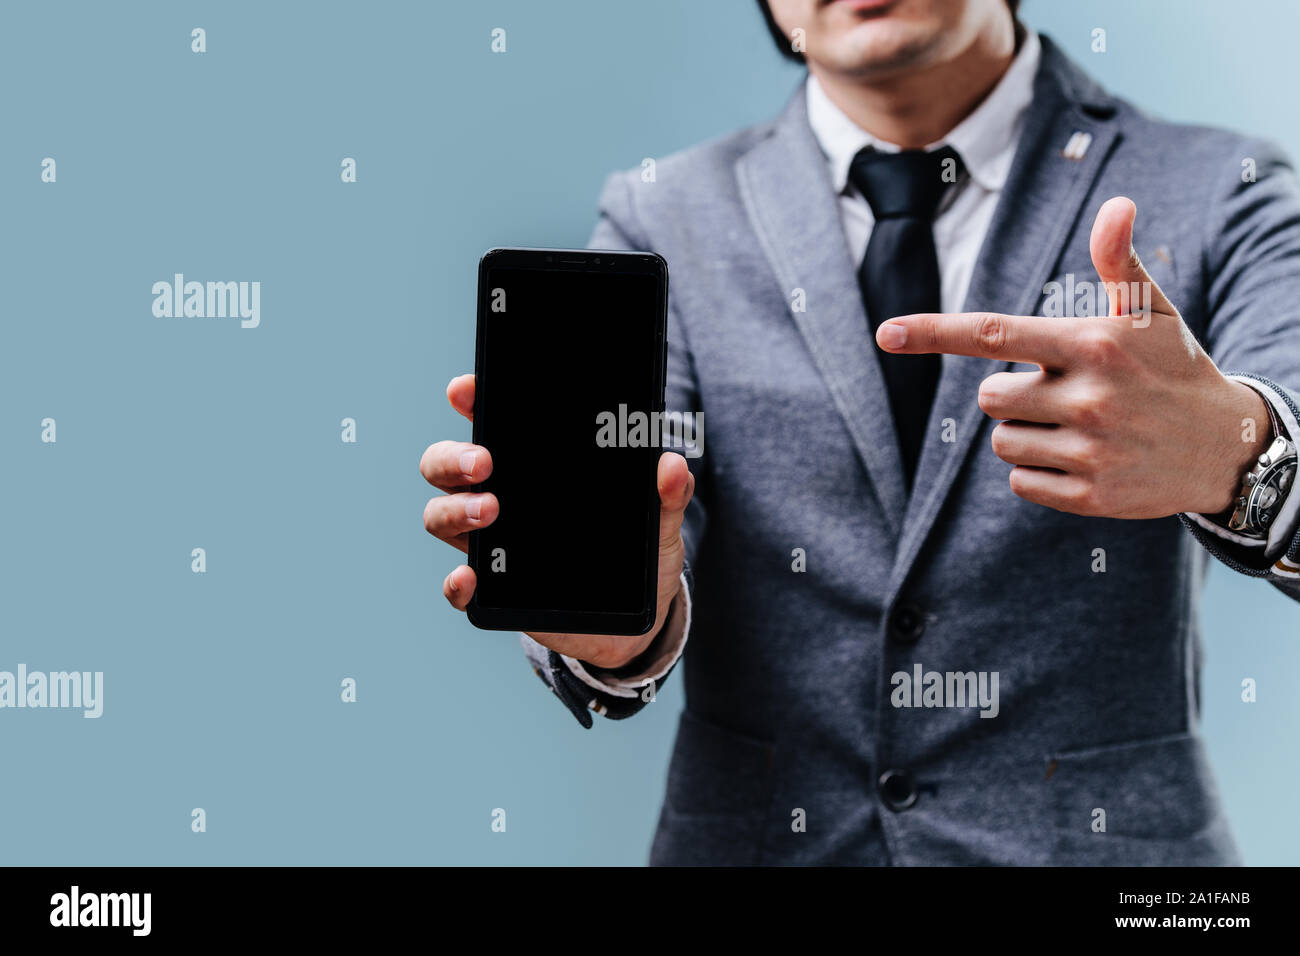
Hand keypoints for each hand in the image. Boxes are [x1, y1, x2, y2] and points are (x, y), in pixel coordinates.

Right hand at [420, 373, 693, 668]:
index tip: (466, 390)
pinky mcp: (493, 591)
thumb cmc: (636, 556)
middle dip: (453, 457)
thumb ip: (667, 494)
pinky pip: (458, 586)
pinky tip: (468, 577)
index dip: (470, 399)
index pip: (490, 420)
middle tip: (485, 461)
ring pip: (441, 516)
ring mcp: (491, 544)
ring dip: (454, 509)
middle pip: (446, 466)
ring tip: (490, 510)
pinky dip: (455, 582)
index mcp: (532, 467)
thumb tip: (671, 464)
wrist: (633, 623)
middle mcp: (499, 497)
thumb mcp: (659, 522)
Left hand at [875, 196, 1269, 518]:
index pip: (995, 333)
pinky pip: (1020, 483)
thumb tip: (1116, 205)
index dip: (934, 332)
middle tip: (1061, 393)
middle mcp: (1089, 397)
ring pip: (1003, 442)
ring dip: (1025, 435)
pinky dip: (1038, 474)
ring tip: (1078, 427)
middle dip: (1013, 395)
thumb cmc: (1175, 368)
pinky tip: (1081, 460)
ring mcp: (1091, 450)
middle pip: (989, 398)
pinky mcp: (1092, 496)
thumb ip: (1119, 263)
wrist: (1228, 446)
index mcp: (1092, 344)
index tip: (886, 332)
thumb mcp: (1152, 313)